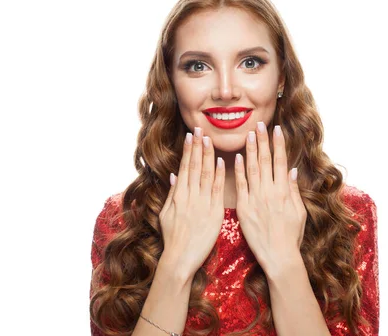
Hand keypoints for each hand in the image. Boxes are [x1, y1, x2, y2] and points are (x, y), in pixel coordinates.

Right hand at [158, 127, 224, 279]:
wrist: (180, 258)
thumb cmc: (173, 238)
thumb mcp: (166, 214)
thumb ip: (172, 193)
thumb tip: (174, 175)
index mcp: (178, 195)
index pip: (184, 167)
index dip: (188, 150)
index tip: (191, 135)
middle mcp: (189, 196)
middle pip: (194, 166)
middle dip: (198, 146)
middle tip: (200, 129)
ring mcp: (201, 203)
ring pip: (205, 174)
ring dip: (207, 155)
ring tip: (209, 139)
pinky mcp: (213, 212)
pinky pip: (216, 190)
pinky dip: (218, 175)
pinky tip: (221, 162)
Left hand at [234, 122, 306, 275]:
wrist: (279, 256)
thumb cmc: (291, 236)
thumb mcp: (299, 212)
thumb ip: (294, 190)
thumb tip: (293, 171)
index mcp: (284, 191)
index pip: (281, 161)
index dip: (278, 144)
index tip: (276, 130)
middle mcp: (270, 191)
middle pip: (266, 161)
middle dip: (263, 141)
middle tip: (259, 124)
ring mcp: (256, 199)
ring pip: (252, 169)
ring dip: (250, 150)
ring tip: (248, 135)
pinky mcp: (244, 208)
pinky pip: (240, 186)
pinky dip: (238, 171)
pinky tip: (236, 158)